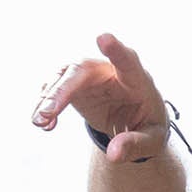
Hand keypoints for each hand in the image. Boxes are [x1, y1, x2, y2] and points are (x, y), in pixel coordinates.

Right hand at [33, 32, 169, 163]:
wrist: (137, 120)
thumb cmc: (149, 126)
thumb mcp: (151, 140)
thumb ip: (135, 144)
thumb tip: (113, 155)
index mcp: (137, 79)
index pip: (127, 60)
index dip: (116, 49)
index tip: (103, 37)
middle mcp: (110, 71)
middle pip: (83, 70)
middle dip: (63, 88)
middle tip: (48, 112)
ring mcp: (90, 75)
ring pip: (64, 76)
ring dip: (49, 97)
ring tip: (40, 122)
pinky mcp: (75, 84)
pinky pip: (55, 88)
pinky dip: (45, 104)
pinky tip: (44, 124)